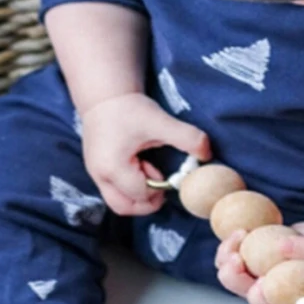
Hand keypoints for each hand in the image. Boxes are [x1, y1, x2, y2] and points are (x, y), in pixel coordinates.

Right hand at [81, 92, 210, 215]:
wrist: (105, 95)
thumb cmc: (130, 108)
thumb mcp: (160, 121)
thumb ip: (187, 137)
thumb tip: (207, 154)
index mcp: (112, 167)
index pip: (140, 194)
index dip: (159, 188)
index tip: (168, 173)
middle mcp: (99, 175)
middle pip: (124, 207)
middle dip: (148, 202)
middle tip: (163, 186)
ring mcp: (95, 174)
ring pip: (118, 201)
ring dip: (139, 194)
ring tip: (150, 170)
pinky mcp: (97, 170)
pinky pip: (115, 190)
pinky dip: (131, 186)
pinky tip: (141, 165)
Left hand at [215, 220, 303, 303]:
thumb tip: (282, 246)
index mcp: (292, 302)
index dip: (253, 291)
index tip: (253, 272)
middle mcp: (274, 293)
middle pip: (244, 290)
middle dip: (230, 274)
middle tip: (235, 253)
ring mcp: (264, 275)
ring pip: (234, 273)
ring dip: (227, 256)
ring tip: (239, 234)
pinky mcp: (259, 259)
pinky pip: (239, 254)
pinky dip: (234, 243)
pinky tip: (240, 230)